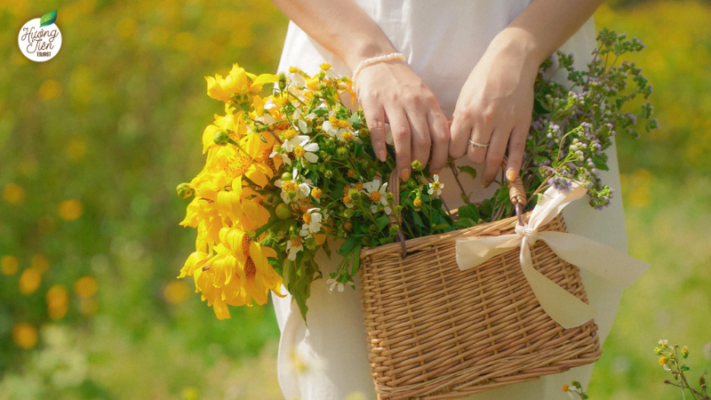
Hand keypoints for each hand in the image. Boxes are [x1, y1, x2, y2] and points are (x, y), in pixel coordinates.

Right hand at [356, 61, 450, 179]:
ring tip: (402, 173)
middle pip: (423, 139)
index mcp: (429, 102)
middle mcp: (414, 103)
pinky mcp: (373, 103)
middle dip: (422, 162)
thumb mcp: (423, 95)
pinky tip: (382, 158)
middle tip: (417, 174)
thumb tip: (439, 146)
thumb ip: (430, 117)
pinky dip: (380, 146)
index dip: (441, 156)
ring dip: (403, 159)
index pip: (442, 134)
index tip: (435, 169)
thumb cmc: (402, 82)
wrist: (377, 60)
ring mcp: (393, 103)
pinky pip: (377, 129)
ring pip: (403, 136)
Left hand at [449, 38, 537, 186]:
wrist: (511, 60)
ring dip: (488, 171)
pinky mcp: (522, 123)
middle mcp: (483, 121)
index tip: (456, 155)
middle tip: (473, 158)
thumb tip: (452, 141)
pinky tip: (509, 178)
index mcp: (465, 113)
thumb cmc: (484, 77)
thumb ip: (459, 119)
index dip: (454, 155)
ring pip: (492, 158)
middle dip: (472, 160)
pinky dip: (512, 167)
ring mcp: (504, 123)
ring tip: (486, 178)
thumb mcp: (464, 96)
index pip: (454, 147)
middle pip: (473, 156)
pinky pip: (516, 151)